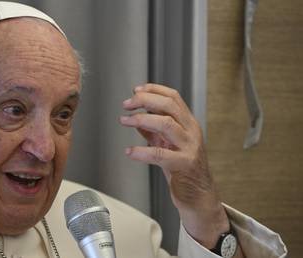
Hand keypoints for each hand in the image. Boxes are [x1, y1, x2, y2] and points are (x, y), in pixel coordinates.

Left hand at [119, 84, 230, 248]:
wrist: (198, 195)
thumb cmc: (183, 168)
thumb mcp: (167, 144)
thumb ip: (153, 131)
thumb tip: (136, 119)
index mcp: (188, 124)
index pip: (173, 98)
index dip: (154, 90)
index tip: (136, 90)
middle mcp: (191, 132)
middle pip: (169, 106)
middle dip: (145, 100)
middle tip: (127, 104)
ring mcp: (189, 147)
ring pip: (167, 124)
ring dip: (141, 119)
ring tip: (124, 120)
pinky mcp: (183, 165)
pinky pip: (160, 154)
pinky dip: (142, 151)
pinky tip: (130, 151)